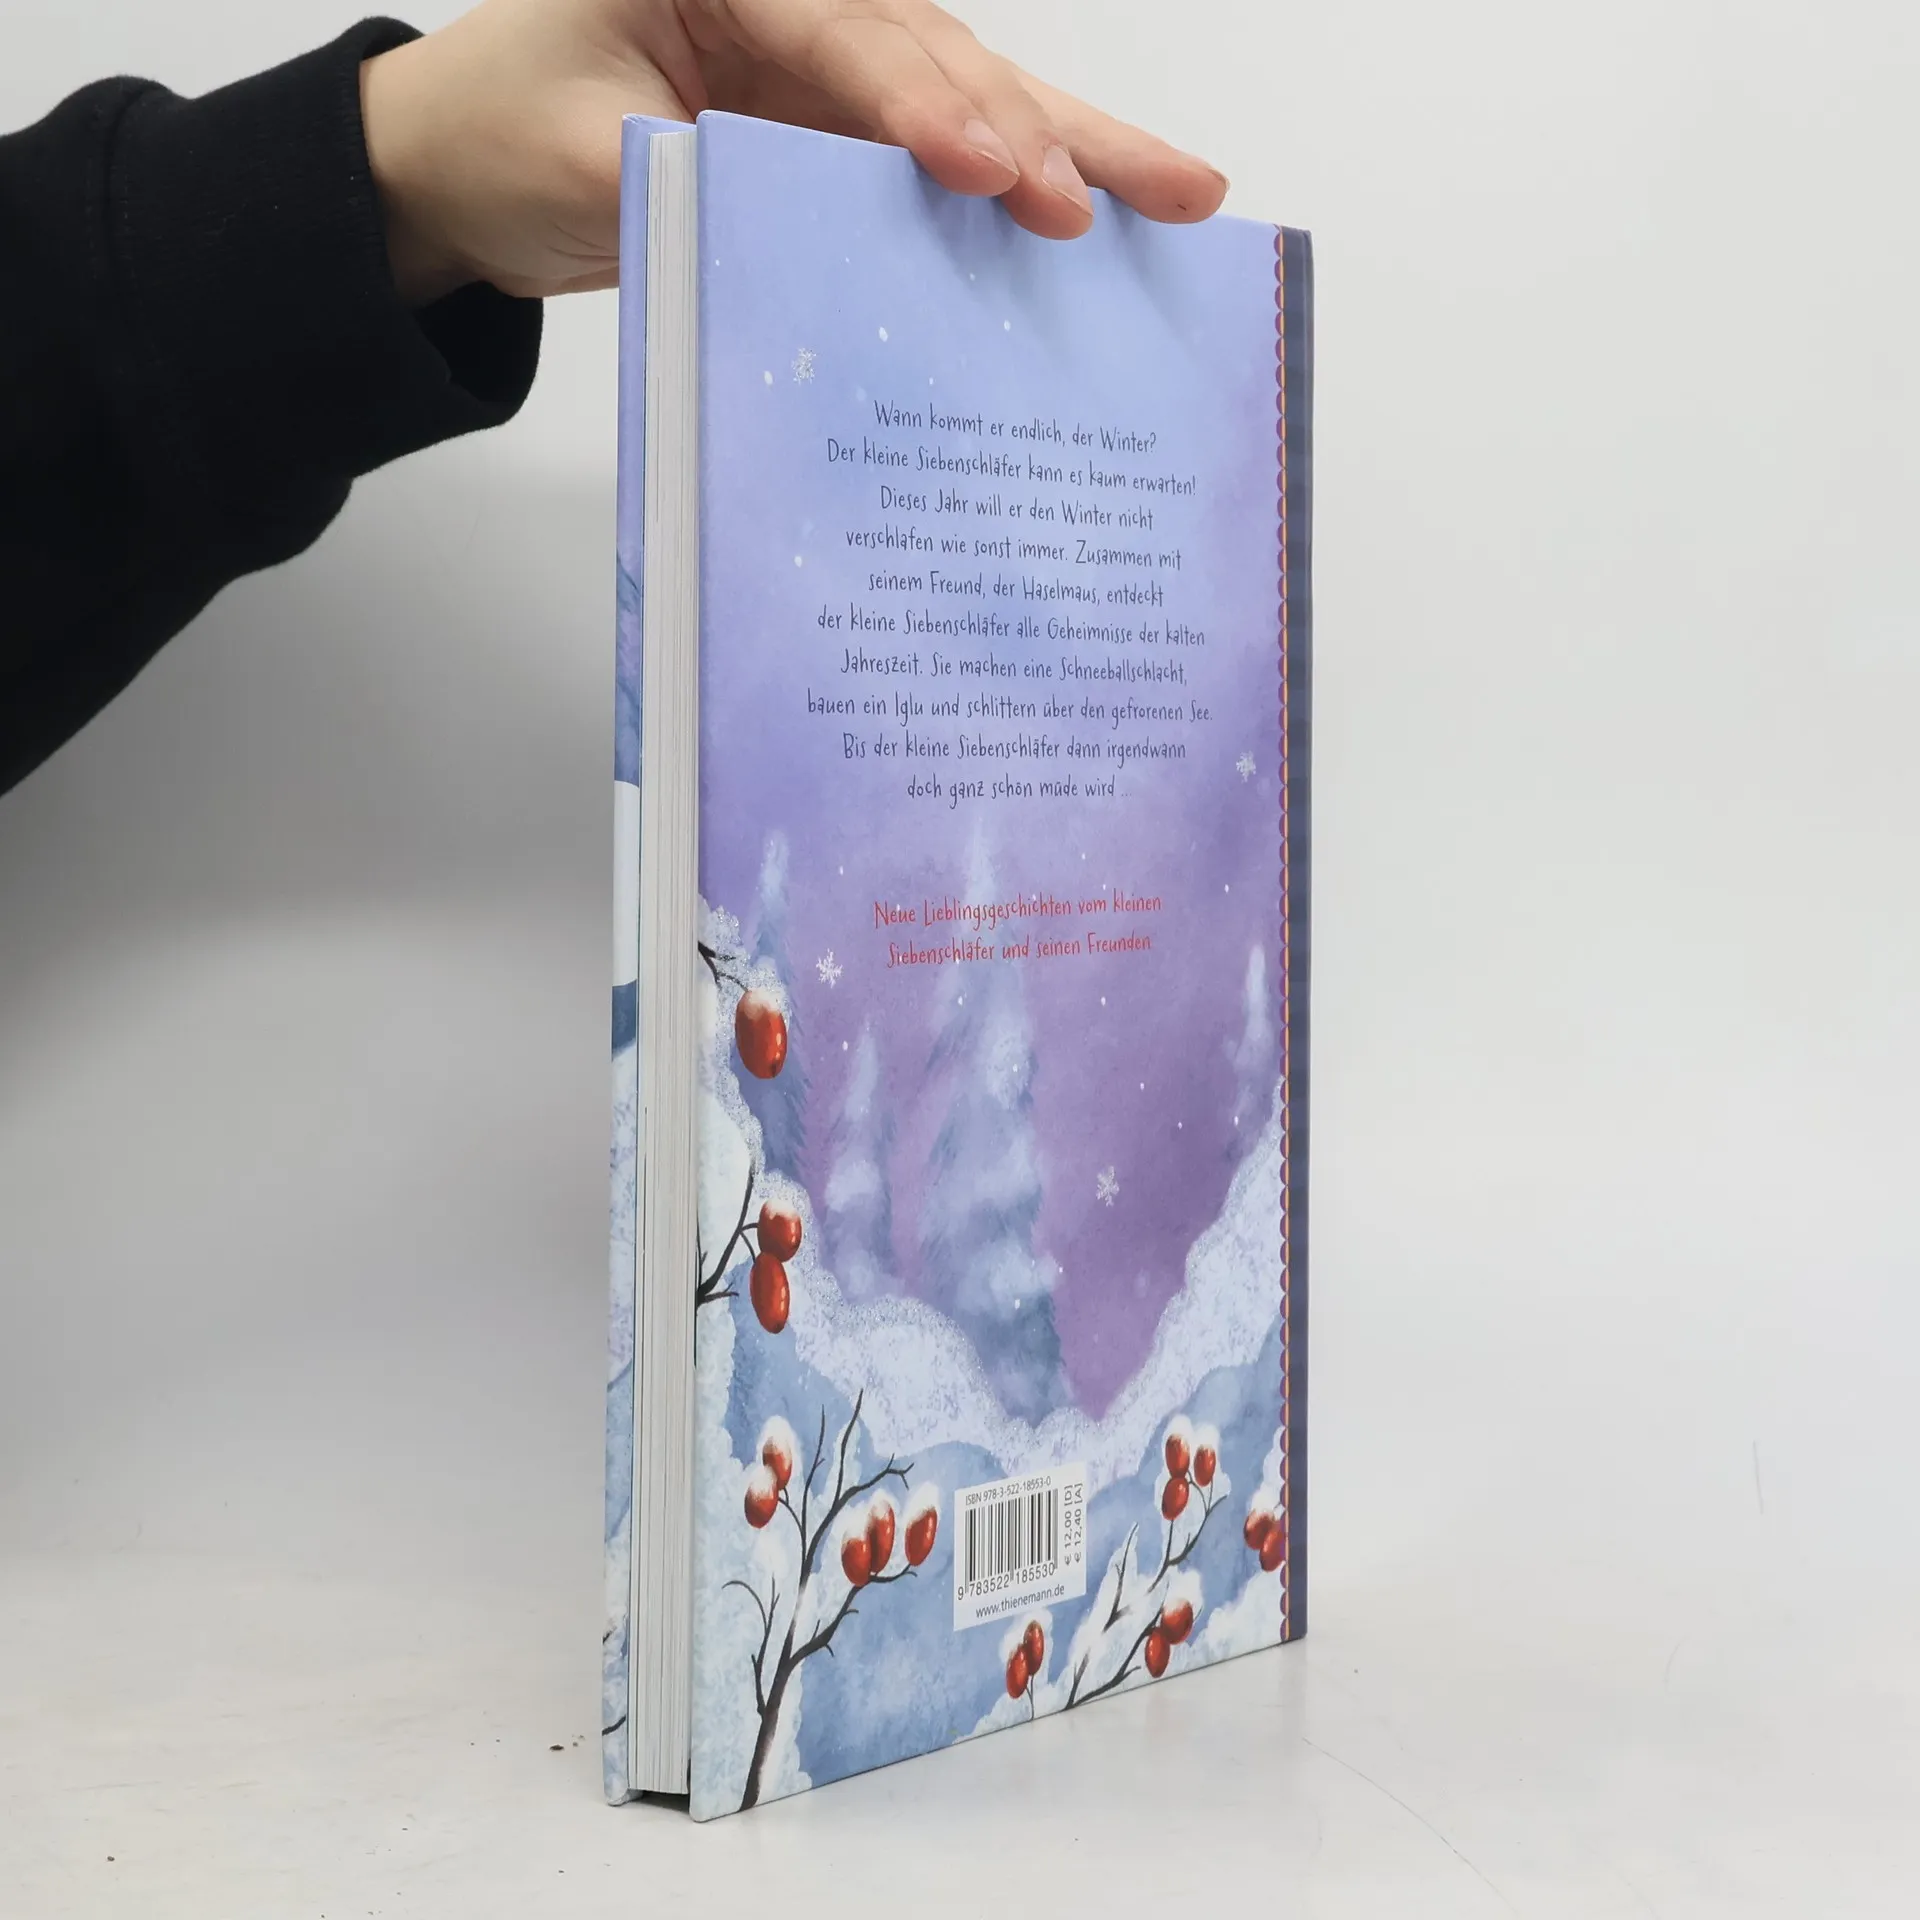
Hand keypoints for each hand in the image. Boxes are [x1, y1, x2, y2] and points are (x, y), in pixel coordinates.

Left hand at [359, 0, 1227, 304]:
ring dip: (1071, 148)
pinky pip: (936, 154)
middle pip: (940, 54)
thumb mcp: (574, 159)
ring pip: (967, 96)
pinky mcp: (832, 125)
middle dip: (1042, 130)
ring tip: (1181, 194)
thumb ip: (693, 184)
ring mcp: (820, 61)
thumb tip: (812, 239)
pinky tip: (1101, 210)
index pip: (845, 33)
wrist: (458, 168)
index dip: (925, 107)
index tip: (993, 176)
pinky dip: (1017, 184)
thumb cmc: (495, 136)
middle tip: (1135, 197)